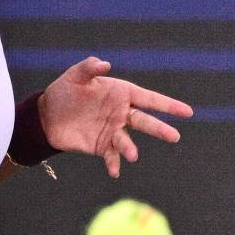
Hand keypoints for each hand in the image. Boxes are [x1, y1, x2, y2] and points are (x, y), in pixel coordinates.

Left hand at [38, 57, 193, 177]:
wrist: (46, 115)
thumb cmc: (64, 91)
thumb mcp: (75, 75)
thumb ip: (89, 67)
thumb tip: (105, 64)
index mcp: (121, 93)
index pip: (149, 99)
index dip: (168, 105)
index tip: (187, 112)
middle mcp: (121, 113)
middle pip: (145, 122)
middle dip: (160, 129)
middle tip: (174, 136)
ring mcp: (113, 131)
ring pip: (128, 140)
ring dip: (130, 148)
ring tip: (132, 155)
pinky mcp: (102, 147)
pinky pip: (111, 157)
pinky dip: (114, 164)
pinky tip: (114, 171)